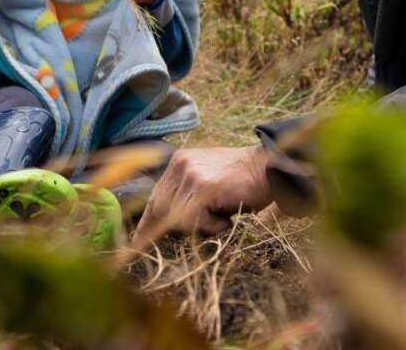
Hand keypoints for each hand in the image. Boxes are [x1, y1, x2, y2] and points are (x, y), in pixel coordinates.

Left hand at [133, 145, 272, 241]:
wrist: (270, 168)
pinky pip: (197, 221)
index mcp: (178, 162)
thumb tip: (163, 223)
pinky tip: (228, 216)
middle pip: (159, 210)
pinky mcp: (204, 188)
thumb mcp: (207, 181)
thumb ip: (186, 195)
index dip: (146, 223)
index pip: (154, 198)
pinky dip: (213, 226)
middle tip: (198, 232)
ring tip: (222, 216)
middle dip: (173, 229)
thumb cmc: (242, 180)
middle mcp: (180, 165)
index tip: (135, 243)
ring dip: (202, 226)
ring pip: (178, 219)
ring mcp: (191, 175)